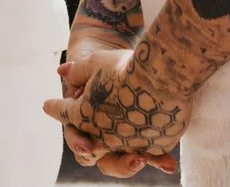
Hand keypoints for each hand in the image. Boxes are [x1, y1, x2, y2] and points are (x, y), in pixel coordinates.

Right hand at [45, 50, 187, 173]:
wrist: (136, 68)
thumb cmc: (113, 68)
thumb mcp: (96, 65)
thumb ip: (79, 72)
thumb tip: (62, 71)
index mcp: (83, 122)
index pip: (76, 136)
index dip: (78, 140)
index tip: (86, 145)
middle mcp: (101, 138)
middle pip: (99, 159)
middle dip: (109, 161)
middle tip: (110, 155)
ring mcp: (124, 143)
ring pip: (123, 163)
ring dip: (129, 164)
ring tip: (140, 158)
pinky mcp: (146, 143)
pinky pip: (151, 156)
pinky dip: (159, 161)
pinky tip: (168, 164)